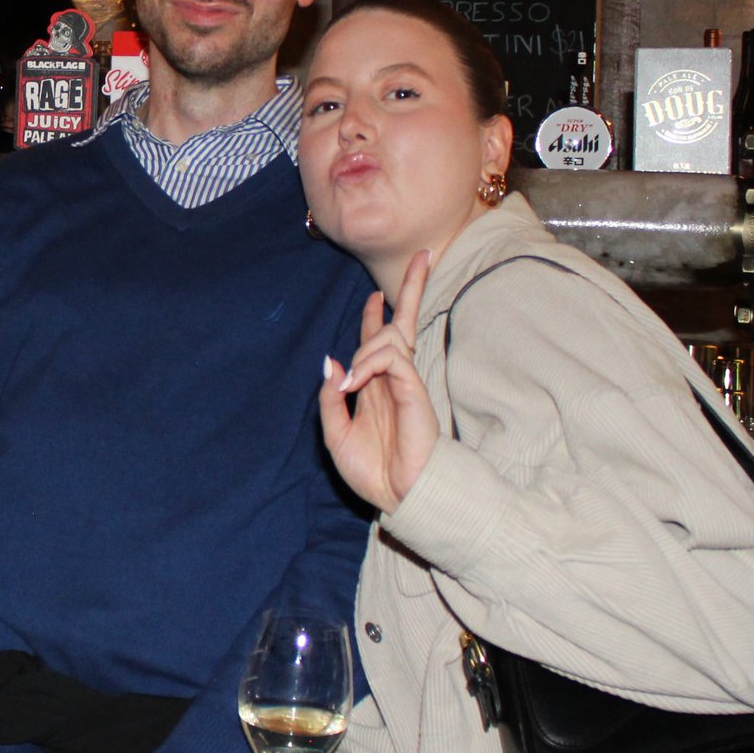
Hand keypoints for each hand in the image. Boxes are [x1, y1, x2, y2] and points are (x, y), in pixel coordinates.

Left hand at [316, 252, 439, 513]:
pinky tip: (356, 382)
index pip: (380, 340)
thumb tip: (330, 361)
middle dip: (412, 288)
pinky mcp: (414, 392)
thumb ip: (329, 397)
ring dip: (365, 349)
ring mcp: (406, 383)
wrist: (399, 496)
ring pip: (391, 337)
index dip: (376, 314)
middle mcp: (394, 378)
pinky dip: (370, 363)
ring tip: (351, 383)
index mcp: (377, 385)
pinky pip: (393, 359)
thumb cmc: (373, 469)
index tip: (376, 293)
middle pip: (404, 322)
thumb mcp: (335, 432)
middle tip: (424, 256)